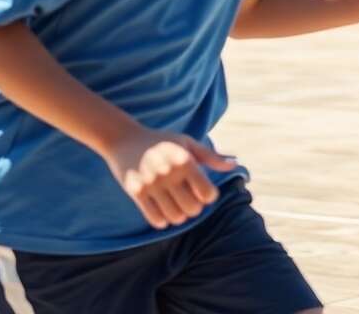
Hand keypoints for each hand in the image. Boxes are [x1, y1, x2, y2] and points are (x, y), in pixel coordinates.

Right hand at [103, 126, 236, 229]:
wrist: (124, 139)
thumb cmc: (161, 141)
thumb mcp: (187, 143)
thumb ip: (211, 156)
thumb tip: (234, 164)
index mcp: (185, 161)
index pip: (207, 193)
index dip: (209, 196)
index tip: (204, 192)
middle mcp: (169, 173)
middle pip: (192, 209)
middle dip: (195, 208)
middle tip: (190, 202)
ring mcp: (151, 184)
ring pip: (174, 217)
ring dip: (179, 216)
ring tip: (177, 207)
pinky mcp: (136, 192)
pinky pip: (154, 218)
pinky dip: (162, 221)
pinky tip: (163, 213)